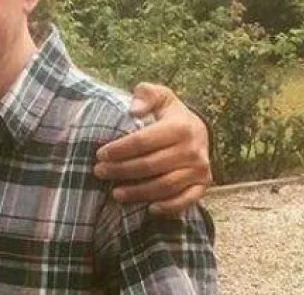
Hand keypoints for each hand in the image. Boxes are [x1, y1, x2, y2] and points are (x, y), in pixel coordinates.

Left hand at [94, 82, 212, 215]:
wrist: (198, 131)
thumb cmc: (169, 115)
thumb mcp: (159, 96)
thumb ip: (145, 95)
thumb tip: (134, 110)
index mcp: (180, 127)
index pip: (143, 141)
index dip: (119, 149)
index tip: (100, 154)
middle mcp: (193, 149)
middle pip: (150, 165)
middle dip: (121, 171)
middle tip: (99, 172)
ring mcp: (200, 169)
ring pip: (164, 186)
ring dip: (138, 192)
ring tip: (115, 193)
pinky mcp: (203, 185)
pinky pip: (186, 201)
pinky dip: (168, 207)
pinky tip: (149, 209)